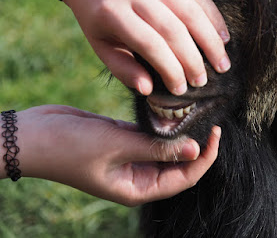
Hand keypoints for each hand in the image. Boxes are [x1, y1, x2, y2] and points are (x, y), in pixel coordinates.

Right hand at [9, 105, 219, 205]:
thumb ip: (157, 149)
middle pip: (178, 165)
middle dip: (196, 147)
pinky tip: (174, 112)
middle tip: (211, 122)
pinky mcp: (123, 141)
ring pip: (165, 149)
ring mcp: (130, 158)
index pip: (183, 179)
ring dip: (180, 135)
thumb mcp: (117, 146)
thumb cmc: (71, 146)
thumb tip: (194, 150)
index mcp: (137, 188)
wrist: (35, 135)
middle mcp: (137, 176)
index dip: (203, 159)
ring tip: (198, 116)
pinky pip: (150, 136)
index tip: (215, 134)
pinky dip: (162, 127)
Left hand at [61, 0, 230, 95]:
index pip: (150, 45)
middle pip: (174, 29)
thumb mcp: (99, 43)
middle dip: (193, 60)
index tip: (181, 89)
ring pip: (191, 11)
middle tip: (203, 81)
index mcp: (112, 11)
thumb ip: (123, 68)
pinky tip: (222, 36)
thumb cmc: (96, 13)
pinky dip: (213, 16)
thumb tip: (149, 90)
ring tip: (222, 63)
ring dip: (211, 40)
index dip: (171, 70)